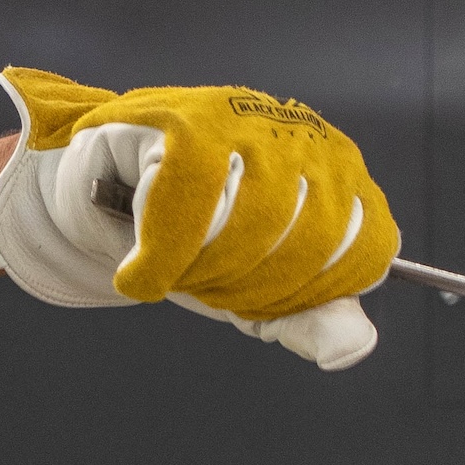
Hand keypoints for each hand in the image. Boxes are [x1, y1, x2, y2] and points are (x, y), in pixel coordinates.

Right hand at [0, 67, 398, 370]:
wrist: (99, 192)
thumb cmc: (189, 238)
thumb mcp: (256, 289)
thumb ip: (305, 317)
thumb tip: (352, 346)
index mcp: (338, 173)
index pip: (365, 248)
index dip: (308, 297)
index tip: (257, 308)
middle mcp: (303, 137)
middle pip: (312, 240)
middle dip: (249, 288)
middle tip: (202, 289)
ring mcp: (247, 119)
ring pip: (255, 221)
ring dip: (202, 272)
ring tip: (170, 274)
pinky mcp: (186, 118)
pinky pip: (190, 201)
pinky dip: (160, 256)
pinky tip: (140, 273)